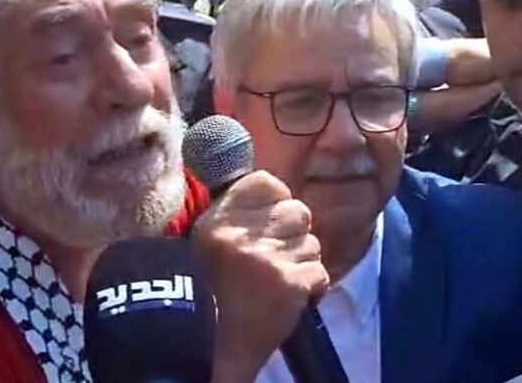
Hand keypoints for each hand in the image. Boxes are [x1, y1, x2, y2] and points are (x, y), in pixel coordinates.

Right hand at [194, 171, 328, 382]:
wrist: (211, 346)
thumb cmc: (212, 293)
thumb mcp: (211, 241)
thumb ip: (241, 214)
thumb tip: (280, 194)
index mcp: (218, 217)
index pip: (268, 183)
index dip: (277, 203)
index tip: (269, 224)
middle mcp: (241, 232)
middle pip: (297, 212)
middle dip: (293, 236)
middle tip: (272, 260)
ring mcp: (266, 256)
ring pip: (312, 244)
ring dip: (301, 264)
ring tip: (276, 283)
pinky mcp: (288, 283)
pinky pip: (319, 273)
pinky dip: (311, 289)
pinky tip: (289, 299)